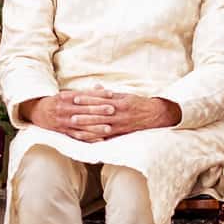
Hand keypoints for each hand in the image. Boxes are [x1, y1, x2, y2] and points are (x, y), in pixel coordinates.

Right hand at [24, 89, 112, 142]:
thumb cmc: (58, 102)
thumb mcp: (67, 94)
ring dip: (95, 127)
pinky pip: (77, 136)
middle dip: (99, 110)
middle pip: (84, 109)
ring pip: (81, 125)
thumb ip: (84, 93)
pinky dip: (89, 138)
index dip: (98, 94)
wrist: (38, 112)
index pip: (84, 94)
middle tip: (112, 109)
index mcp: (65, 97)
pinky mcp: (63, 132)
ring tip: (109, 128)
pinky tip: (99, 140)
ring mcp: (63, 121)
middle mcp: (64, 109)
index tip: (111, 94)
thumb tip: (100, 88)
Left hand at [32, 87, 179, 142]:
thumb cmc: (137, 103)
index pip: (99, 99)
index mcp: (118, 101)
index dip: (86, 98)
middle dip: (82, 111)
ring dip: (86, 124)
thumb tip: (95, 87)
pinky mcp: (120, 133)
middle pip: (97, 112)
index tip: (74, 96)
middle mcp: (118, 112)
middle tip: (69, 111)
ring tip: (73, 123)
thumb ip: (108, 93)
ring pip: (100, 124)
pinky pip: (105, 135)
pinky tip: (85, 137)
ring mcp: (119, 124)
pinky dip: (95, 136)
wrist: (154, 115)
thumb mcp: (124, 95)